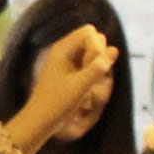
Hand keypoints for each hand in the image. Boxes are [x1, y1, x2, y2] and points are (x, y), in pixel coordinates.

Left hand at [0, 23, 117, 153]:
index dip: (96, 47)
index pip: (90, 32)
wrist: (39, 121)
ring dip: (97, 68)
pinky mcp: (69, 72)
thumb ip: (98, 67)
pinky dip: (92, 75)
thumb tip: (114, 49)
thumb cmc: (57, 103)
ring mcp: (67, 61)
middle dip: (98, 57)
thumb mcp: (81, 85)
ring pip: (92, 54)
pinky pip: (88, 65)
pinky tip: (87, 90)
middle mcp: (64, 50)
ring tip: (89, 85)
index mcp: (63, 48)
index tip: (89, 67)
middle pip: (92, 41)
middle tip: (90, 76)